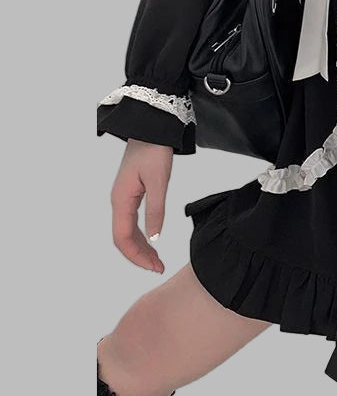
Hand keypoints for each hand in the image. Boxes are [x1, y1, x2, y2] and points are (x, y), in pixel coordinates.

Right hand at [110, 139, 172, 272]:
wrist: (150, 128)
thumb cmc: (155, 151)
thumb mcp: (159, 181)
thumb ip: (156, 209)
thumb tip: (155, 238)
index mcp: (121, 200)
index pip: (122, 238)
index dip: (136, 256)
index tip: (154, 267)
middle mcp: (118, 201)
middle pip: (123, 238)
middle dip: (139, 255)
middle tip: (159, 267)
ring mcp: (123, 197)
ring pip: (126, 230)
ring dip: (140, 247)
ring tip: (157, 259)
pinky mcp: (131, 192)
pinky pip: (131, 221)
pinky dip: (140, 234)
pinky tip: (152, 240)